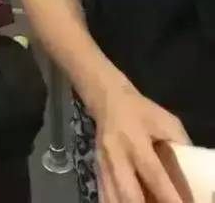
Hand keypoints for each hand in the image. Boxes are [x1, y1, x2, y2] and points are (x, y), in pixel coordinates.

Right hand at [93, 84, 190, 202]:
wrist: (108, 99)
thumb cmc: (141, 111)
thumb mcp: (166, 121)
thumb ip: (180, 146)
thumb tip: (193, 173)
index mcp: (135, 140)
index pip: (153, 174)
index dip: (168, 196)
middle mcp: (116, 155)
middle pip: (129, 194)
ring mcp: (103, 165)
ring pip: (113, 199)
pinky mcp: (96, 171)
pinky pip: (105, 196)